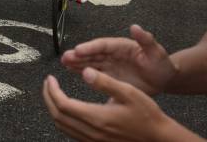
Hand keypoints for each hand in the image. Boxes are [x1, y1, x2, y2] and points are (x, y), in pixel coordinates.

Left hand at [42, 69, 192, 141]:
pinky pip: (71, 133)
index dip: (52, 90)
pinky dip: (63, 120)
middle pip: (58, 116)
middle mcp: (92, 132)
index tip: (50, 78)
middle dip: (48, 98)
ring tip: (53, 93)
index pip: (63, 105)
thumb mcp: (129, 92)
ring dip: (53, 109)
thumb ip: (105, 81)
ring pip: (62, 127)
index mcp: (97, 117)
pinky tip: (67, 109)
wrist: (159, 138)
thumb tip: (84, 71)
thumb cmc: (147, 115)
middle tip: (48, 83)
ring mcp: (93, 140)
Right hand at [61, 24, 175, 95]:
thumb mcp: (156, 51)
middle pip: (93, 53)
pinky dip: (82, 71)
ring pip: (90, 62)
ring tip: (64, 62)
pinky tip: (71, 70)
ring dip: (77, 62)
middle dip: (79, 55)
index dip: (90, 47)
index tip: (78, 50)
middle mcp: (113, 54)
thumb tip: (135, 27)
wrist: (164, 79)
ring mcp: (110, 65)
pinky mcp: (110, 76)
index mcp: (121, 46)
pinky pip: (94, 73)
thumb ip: (145, 40)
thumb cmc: (162, 63)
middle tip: (65, 57)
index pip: (103, 45)